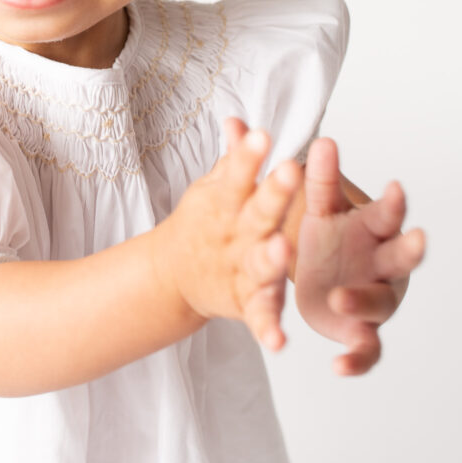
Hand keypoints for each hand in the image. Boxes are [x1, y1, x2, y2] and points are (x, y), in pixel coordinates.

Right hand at [154, 119, 300, 348]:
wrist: (172, 275)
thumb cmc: (204, 222)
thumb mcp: (214, 188)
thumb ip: (234, 159)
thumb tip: (239, 119)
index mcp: (226, 202)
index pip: (237, 174)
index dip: (248, 156)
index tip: (262, 134)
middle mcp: (234, 235)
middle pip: (256, 213)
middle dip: (272, 193)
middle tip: (289, 171)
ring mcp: (238, 270)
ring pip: (259, 265)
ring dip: (270, 259)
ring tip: (282, 251)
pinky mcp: (244, 304)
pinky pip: (259, 318)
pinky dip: (268, 331)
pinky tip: (280, 343)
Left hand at [294, 138, 425, 374]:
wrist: (321, 275)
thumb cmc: (329, 232)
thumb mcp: (318, 203)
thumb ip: (317, 173)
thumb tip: (300, 132)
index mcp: (373, 227)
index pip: (387, 212)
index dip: (394, 201)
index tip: (394, 186)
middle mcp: (383, 262)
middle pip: (402, 255)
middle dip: (412, 248)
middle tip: (419, 238)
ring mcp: (376, 297)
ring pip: (381, 303)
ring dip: (364, 301)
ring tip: (341, 299)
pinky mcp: (361, 330)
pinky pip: (367, 349)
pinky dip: (356, 358)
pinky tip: (338, 365)